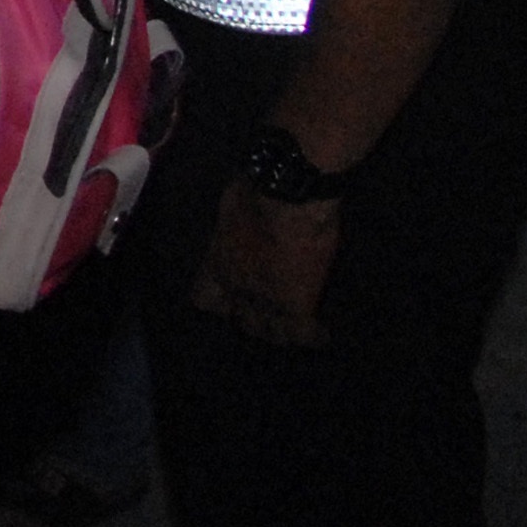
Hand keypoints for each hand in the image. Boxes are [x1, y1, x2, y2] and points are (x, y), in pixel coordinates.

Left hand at [189, 182, 337, 346]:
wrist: (284, 197)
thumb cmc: (255, 190)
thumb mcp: (230, 208)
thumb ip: (233, 225)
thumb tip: (240, 221)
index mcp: (216, 262)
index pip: (204, 299)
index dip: (219, 302)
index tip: (230, 300)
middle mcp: (236, 287)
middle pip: (240, 320)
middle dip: (252, 319)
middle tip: (267, 315)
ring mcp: (265, 300)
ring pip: (270, 333)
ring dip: (281, 332)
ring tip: (293, 330)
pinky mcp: (295, 305)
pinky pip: (303, 333)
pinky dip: (314, 336)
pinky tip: (322, 335)